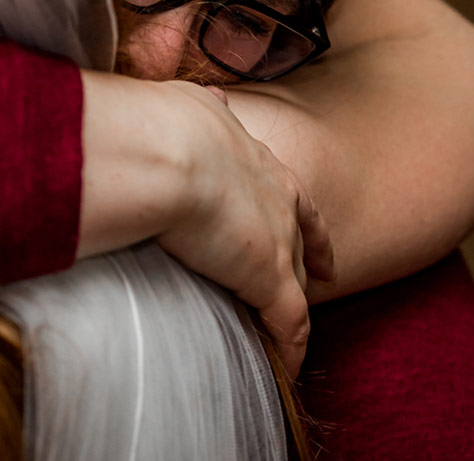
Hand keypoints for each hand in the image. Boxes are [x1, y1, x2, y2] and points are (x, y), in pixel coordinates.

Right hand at [154, 82, 334, 377]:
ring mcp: (277, 236)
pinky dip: (290, 348)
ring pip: (296, 281)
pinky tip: (288, 368)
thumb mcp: (180, 106)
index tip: (312, 235)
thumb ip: (190, 110)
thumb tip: (189, 104)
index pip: (289, 191)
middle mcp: (275, 193)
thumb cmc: (158, 125)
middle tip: (314, 278)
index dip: (302, 217)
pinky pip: (288, 323)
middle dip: (306, 257)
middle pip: (299, 236)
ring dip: (293, 306)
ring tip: (289, 332)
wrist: (165, 151)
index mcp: (253, 156)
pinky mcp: (269, 276)